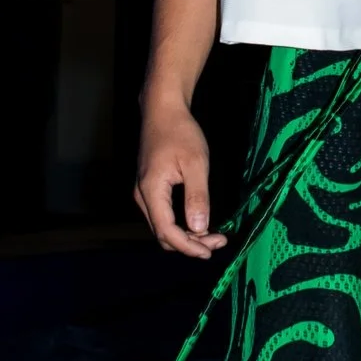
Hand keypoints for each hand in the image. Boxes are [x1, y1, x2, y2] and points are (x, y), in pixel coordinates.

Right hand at [134, 98, 226, 258]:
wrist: (162, 109)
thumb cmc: (180, 132)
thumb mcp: (195, 163)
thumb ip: (197, 197)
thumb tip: (200, 228)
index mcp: (151, 191)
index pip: (166, 231)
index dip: (188, 246)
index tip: (210, 250)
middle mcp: (142, 196)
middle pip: (163, 234)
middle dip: (190, 243)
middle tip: (218, 241)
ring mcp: (144, 192)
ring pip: (162, 227)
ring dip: (187, 235)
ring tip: (214, 235)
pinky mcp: (150, 188)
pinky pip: (163, 215)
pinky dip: (181, 224)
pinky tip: (200, 222)